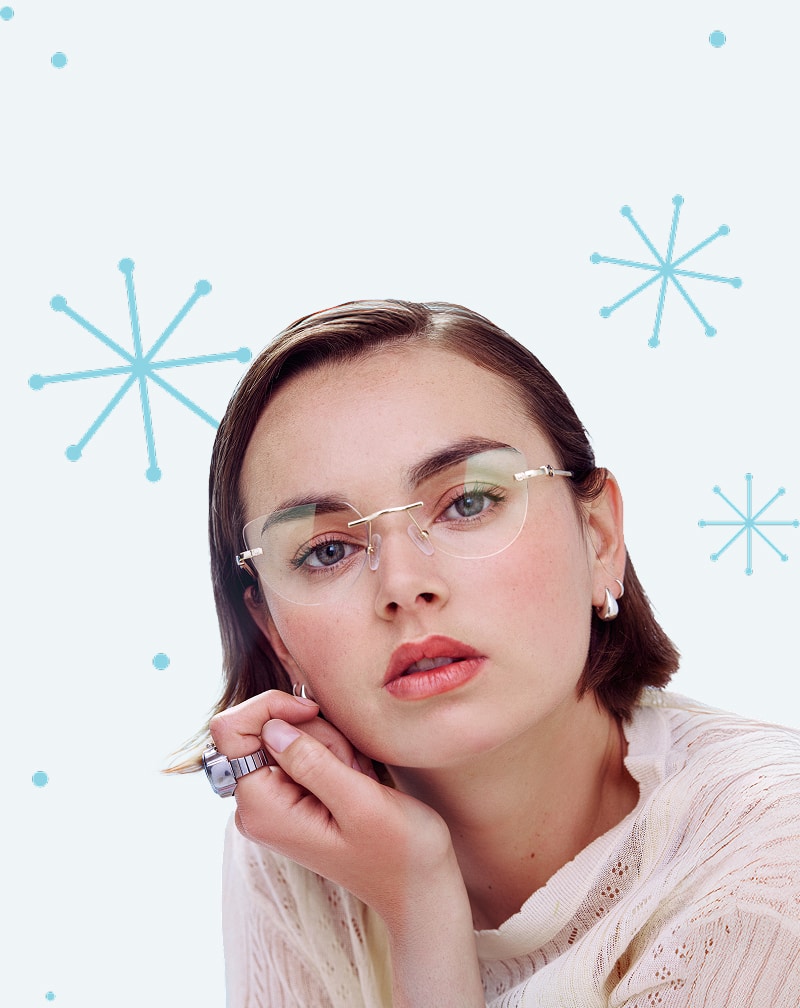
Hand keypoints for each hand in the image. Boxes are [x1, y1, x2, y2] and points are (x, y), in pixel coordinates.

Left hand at [210, 689, 484, 1006]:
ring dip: (330, 745)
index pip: (229, 730)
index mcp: (261, 809)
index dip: (269, 707)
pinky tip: (355, 780)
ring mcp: (273, 802)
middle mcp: (256, 806)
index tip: (312, 712)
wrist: (415, 884)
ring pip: (288, 734)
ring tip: (357, 779)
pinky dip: (333, 753)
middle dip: (312, 732)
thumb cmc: (397, 850)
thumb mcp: (360, 802)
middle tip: (350, 768)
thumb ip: (312, 762)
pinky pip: (303, 749)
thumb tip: (270, 727)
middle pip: (263, 728)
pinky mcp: (291, 797)